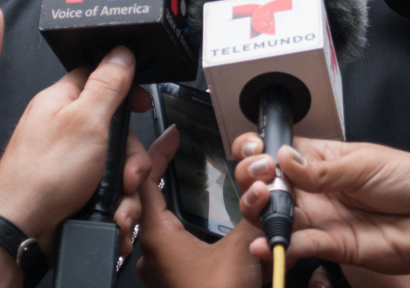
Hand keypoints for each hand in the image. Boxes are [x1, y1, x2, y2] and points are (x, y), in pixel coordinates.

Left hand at [0, 46, 151, 259]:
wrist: (20, 232)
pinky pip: (105, 190)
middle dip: (130, 156)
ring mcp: (68, 162)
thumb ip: (107, 85)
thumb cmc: (40, 176)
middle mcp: (62, 129)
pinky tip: (112, 215)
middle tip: (128, 172)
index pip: (99, 78)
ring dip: (126, 187)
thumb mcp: (85, 120)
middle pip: (115, 128)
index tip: (140, 105)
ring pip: (114, 164)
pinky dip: (114, 205)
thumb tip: (121, 52)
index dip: (125, 89)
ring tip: (119, 201)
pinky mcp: (72, 189)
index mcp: (60, 102)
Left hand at [135, 126, 261, 287]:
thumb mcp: (242, 249)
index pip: (145, 179)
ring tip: (177, 182)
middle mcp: (149, 253)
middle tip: (173, 154)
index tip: (171, 136)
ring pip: (153, 225)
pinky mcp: (169, 283)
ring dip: (167, 201)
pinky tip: (187, 224)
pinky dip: (174, 225)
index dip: (158, 152)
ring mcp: (157, 271)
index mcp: (157, 237)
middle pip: (146, 199)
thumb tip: (264, 186)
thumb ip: (254, 212)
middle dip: (160, 173)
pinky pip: (164, 245)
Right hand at [231, 134, 409, 274]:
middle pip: (270, 185)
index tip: (255, 151)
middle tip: (262, 177)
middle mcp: (317, 189)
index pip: (280, 153)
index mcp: (323, 160)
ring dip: (262, 210)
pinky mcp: (331, 245)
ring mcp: (321, 218)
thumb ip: (320, 168)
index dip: (261, 151)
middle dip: (254, 178)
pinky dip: (278, 245)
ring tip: (263, 203)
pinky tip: (268, 241)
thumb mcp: (365, 163)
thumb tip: (283, 157)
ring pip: (277, 216)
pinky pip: (298, 245)